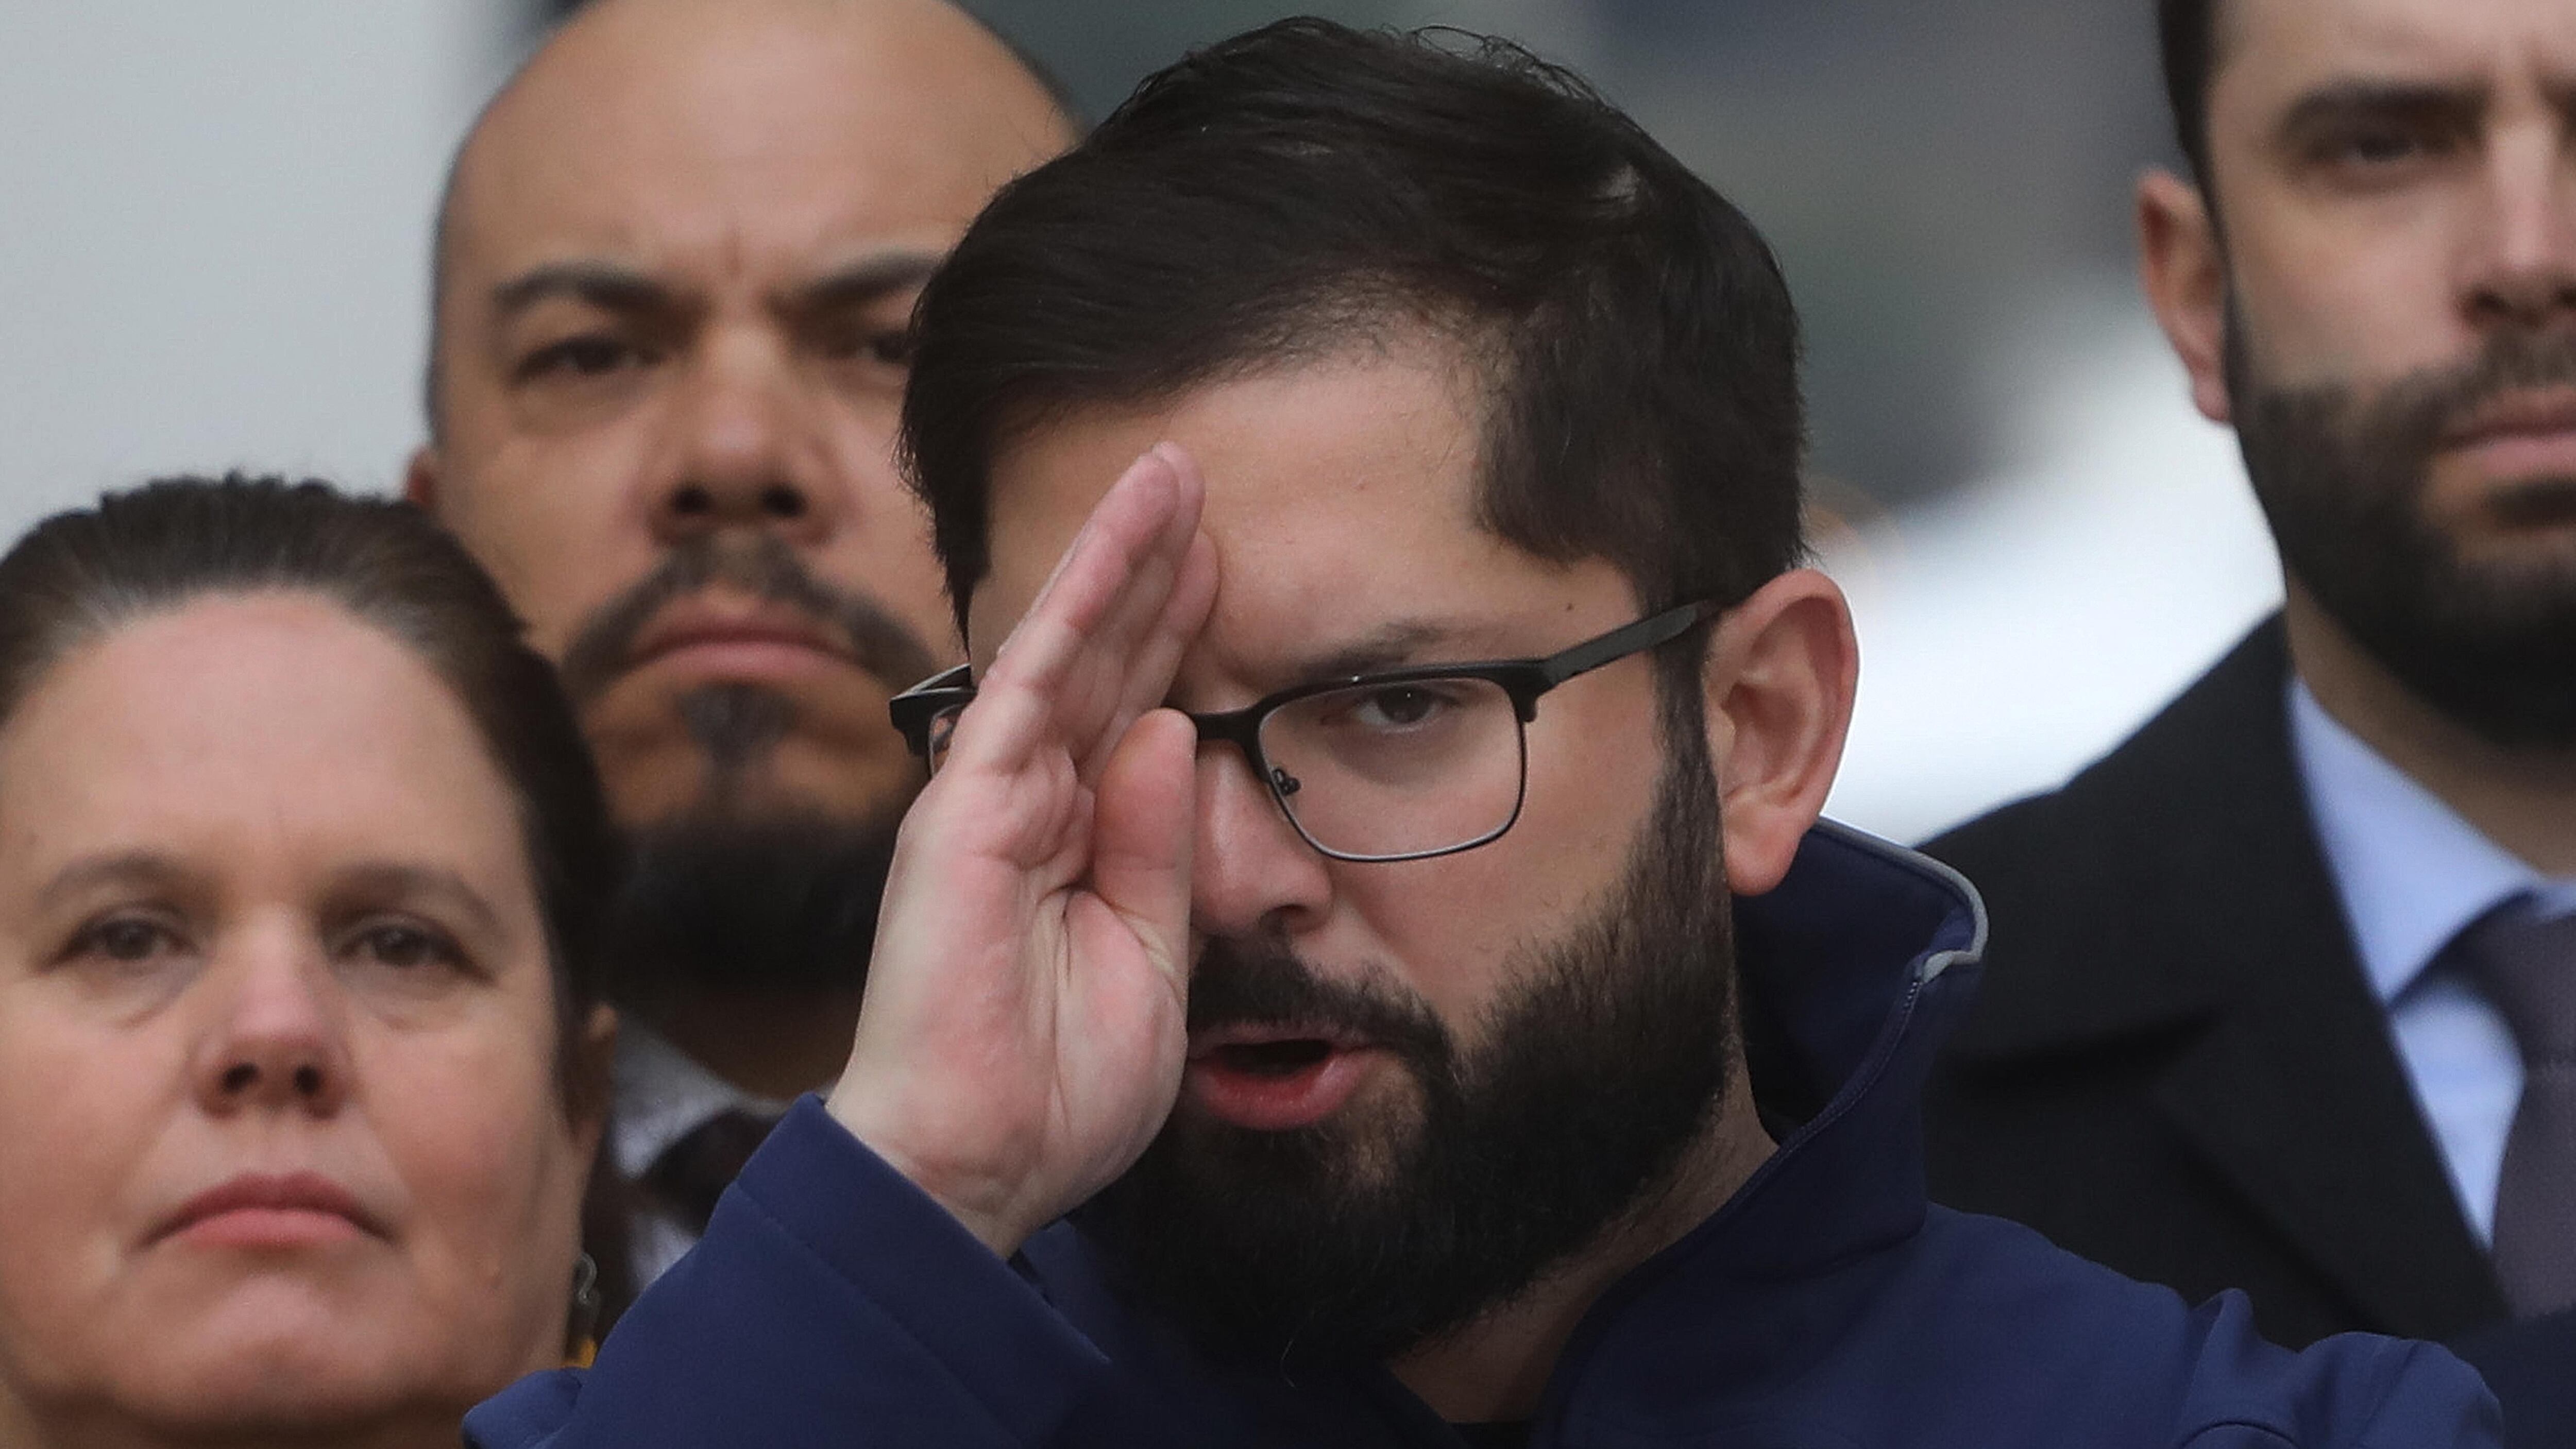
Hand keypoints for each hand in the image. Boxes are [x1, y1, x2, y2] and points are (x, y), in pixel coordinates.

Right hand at [829, 445, 1217, 1255]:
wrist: (976, 1165)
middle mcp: (1031, 806)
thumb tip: (1174, 729)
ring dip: (1119, 556)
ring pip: (1068, 649)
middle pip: (1103, 662)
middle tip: (1195, 479)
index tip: (1216, 562)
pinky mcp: (966, 807)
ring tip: (1169, 472)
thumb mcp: (1152, 962)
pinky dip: (1077, 606)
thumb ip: (1162, 846)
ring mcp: (992, 799)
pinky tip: (1121, 541)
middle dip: (1151, 570)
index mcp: (1075, 846)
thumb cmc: (1052, 1089)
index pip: (1130, 714)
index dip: (1172, 635)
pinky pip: (1032, 684)